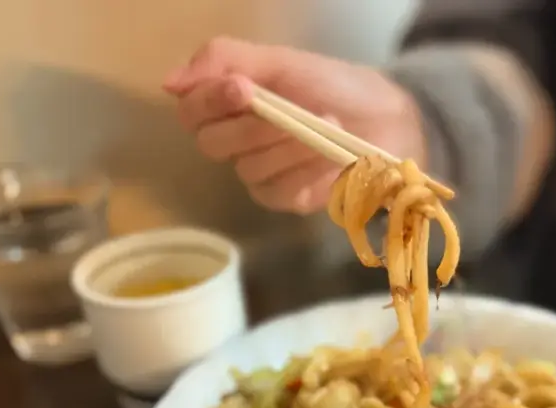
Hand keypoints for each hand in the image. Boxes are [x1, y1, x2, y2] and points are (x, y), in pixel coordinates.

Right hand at [163, 36, 426, 213]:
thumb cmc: (333, 86)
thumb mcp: (280, 61)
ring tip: (327, 124)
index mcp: (228, 105)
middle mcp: (235, 142)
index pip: (190, 111)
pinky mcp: (284, 200)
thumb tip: (168, 82)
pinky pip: (277, 190)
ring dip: (289, 146)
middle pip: (213, 144)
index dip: (209, 102)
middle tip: (290, 111)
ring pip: (249, 168)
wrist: (386, 119)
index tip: (243, 89)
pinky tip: (329, 154)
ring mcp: (258, 174)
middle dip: (254, 127)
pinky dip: (305, 170)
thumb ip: (224, 60)